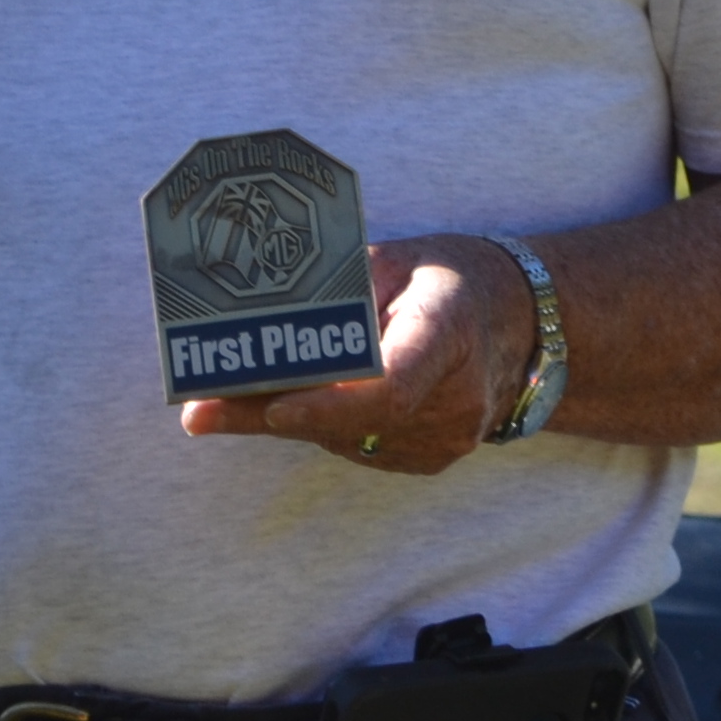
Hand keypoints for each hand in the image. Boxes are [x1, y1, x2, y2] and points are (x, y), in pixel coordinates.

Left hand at [178, 236, 521, 475]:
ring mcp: (448, 439)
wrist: (519, 323)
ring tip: (224, 398)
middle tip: (201, 406)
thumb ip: (339, 290)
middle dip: (272, 412)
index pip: (389, 387)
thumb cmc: (449, 279)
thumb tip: (266, 317)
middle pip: (352, 421)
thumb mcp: (397, 260)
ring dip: (289, 419)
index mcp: (449, 332)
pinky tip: (293, 400)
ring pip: (347, 439)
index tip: (274, 407)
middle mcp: (456, 399)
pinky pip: (360, 447)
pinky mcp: (433, 459)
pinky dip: (323, 425)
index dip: (328, 405)